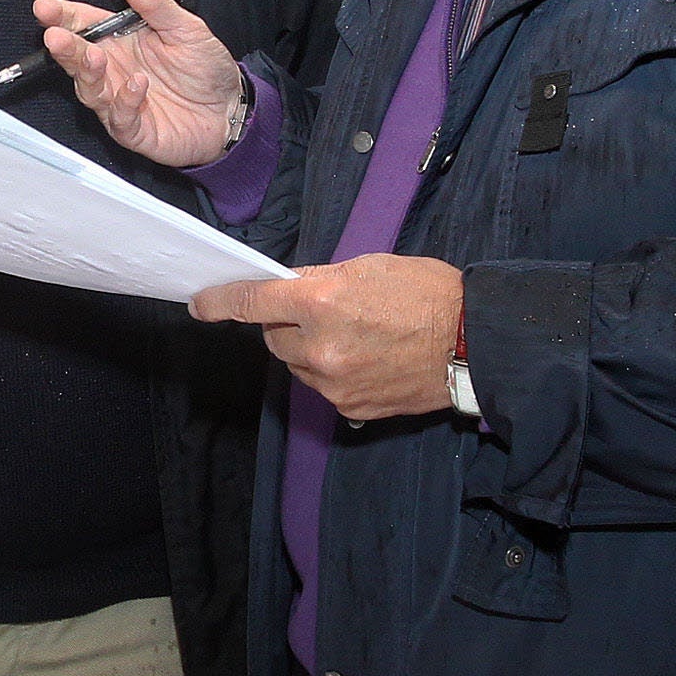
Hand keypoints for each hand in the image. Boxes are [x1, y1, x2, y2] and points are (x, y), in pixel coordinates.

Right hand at [33, 0, 245, 166]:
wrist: (231, 110)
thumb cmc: (204, 69)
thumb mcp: (184, 27)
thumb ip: (153, 2)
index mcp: (119, 41)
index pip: (82, 25)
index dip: (62, 16)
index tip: (45, 7)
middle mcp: (113, 70)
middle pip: (77, 58)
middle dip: (64, 47)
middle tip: (56, 36)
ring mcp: (118, 101)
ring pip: (90, 89)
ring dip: (88, 73)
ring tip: (93, 57)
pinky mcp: (133, 129)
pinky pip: (119, 117)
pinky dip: (124, 101)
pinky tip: (137, 85)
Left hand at [193, 255, 463, 422]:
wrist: (474, 343)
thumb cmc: (427, 294)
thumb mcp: (368, 268)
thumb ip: (320, 281)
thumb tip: (286, 291)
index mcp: (320, 302)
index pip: (252, 303)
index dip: (220, 302)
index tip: (201, 303)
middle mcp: (319, 347)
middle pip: (274, 338)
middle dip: (288, 325)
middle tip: (326, 314)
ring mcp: (333, 382)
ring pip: (297, 365)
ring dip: (311, 351)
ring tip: (358, 338)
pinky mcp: (349, 407)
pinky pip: (322, 387)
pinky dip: (334, 373)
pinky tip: (369, 360)